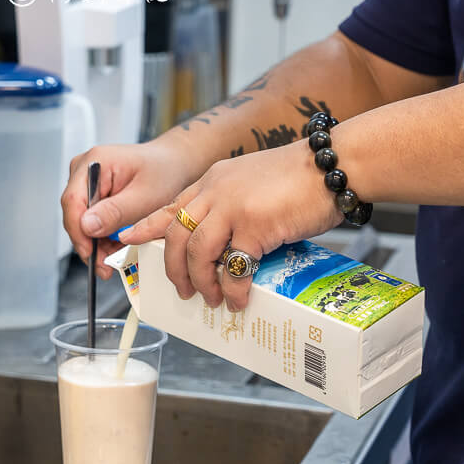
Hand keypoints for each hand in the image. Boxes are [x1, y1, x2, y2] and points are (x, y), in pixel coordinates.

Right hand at [62, 141, 197, 278]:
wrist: (174, 165)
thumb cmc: (165, 172)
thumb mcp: (144, 196)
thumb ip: (115, 212)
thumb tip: (87, 226)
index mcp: (96, 162)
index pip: (73, 201)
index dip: (78, 232)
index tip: (90, 254)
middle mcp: (85, 169)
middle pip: (74, 213)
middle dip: (89, 242)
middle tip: (104, 265)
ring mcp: (87, 181)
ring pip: (81, 220)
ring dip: (96, 242)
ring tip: (113, 257)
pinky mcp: (93, 193)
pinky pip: (90, 220)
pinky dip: (101, 236)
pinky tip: (114, 245)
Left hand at [120, 141, 342, 310]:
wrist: (334, 165)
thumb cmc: (302, 177)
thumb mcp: (253, 182)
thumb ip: (232, 205)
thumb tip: (226, 245)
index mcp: (213, 180)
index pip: (171, 206)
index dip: (147, 227)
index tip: (129, 240)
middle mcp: (215, 191)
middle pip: (176, 236)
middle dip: (174, 270)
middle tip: (183, 291)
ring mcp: (232, 207)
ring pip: (197, 254)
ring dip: (203, 283)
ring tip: (213, 299)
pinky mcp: (254, 225)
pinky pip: (234, 266)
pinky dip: (234, 288)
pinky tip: (240, 299)